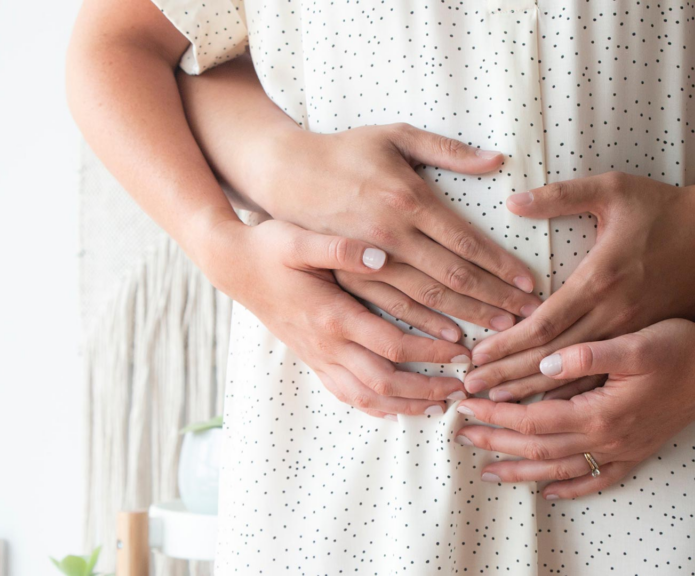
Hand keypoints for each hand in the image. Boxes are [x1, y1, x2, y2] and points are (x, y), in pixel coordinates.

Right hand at [196, 215, 471, 418]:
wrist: (231, 266)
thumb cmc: (268, 247)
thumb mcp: (299, 238)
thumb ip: (340, 248)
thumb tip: (382, 255)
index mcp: (332, 315)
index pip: (392, 345)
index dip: (431, 352)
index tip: (463, 350)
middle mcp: (326, 344)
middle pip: (384, 383)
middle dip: (426, 390)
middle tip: (461, 388)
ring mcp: (317, 356)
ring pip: (366, 398)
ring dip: (405, 406)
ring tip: (438, 407)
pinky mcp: (311, 359)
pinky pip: (345, 394)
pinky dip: (375, 407)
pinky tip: (396, 408)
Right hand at [242, 123, 541, 338]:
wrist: (285, 174)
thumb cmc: (345, 151)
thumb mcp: (395, 135)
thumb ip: (447, 149)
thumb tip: (496, 160)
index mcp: (407, 200)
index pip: (465, 242)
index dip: (501, 266)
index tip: (530, 283)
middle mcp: (390, 236)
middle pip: (453, 278)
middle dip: (495, 300)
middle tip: (529, 317)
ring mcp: (368, 262)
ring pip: (426, 301)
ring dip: (467, 318)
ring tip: (500, 332)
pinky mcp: (350, 277)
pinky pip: (392, 310)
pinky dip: (423, 329)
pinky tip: (450, 341)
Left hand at [453, 319, 694, 498]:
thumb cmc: (679, 346)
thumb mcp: (633, 341)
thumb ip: (587, 354)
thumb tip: (545, 361)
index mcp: (599, 411)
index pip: (532, 419)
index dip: (495, 414)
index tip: (466, 405)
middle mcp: (608, 438)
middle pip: (538, 449)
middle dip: (496, 442)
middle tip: (461, 437)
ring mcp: (623, 449)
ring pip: (561, 469)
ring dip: (522, 471)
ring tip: (489, 472)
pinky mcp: (637, 451)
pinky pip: (598, 479)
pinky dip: (572, 488)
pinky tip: (551, 492)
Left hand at [464, 172, 694, 399]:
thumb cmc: (665, 207)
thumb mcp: (613, 188)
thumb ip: (561, 196)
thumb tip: (513, 200)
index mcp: (600, 280)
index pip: (542, 325)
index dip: (505, 345)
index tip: (474, 358)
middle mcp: (614, 316)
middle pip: (551, 360)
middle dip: (507, 378)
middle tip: (468, 392)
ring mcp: (633, 335)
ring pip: (576, 380)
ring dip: (534, 395)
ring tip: (495, 408)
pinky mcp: (646, 344)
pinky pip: (605, 381)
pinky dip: (573, 397)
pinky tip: (548, 414)